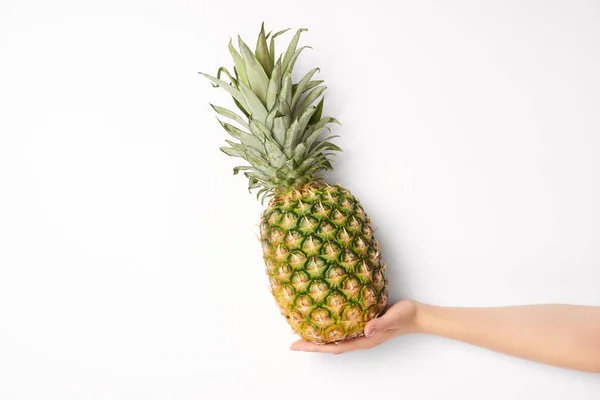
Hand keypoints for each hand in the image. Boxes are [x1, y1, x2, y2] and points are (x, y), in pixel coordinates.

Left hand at [290, 299, 418, 353]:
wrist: (417, 315)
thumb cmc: (405, 316)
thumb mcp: (393, 317)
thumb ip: (380, 323)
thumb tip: (365, 329)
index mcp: (365, 340)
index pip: (335, 347)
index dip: (316, 347)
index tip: (298, 345)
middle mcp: (360, 339)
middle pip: (331, 346)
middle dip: (312, 345)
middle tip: (293, 342)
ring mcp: (361, 333)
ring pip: (335, 339)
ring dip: (318, 339)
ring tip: (302, 334)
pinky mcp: (362, 325)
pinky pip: (342, 331)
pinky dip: (329, 330)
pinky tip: (322, 322)